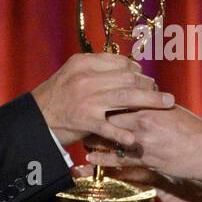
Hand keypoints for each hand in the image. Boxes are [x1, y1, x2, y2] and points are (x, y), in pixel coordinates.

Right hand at [31, 53, 174, 146]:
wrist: (34, 119)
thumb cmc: (55, 97)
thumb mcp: (71, 74)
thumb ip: (95, 69)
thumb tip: (124, 66)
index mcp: (83, 63)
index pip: (119, 62)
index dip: (137, 70)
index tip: (145, 78)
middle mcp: (86, 78)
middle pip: (128, 77)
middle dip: (149, 85)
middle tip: (162, 93)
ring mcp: (86, 99)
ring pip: (126, 97)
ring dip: (150, 100)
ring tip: (167, 103)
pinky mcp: (84, 120)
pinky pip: (110, 127)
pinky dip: (123, 133)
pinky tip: (135, 139)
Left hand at [83, 105, 201, 181]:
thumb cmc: (196, 131)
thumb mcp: (174, 112)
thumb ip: (154, 105)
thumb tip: (141, 97)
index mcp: (152, 105)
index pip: (120, 95)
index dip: (104, 95)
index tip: (91, 95)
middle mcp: (145, 121)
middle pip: (109, 114)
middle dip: (94, 115)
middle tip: (80, 115)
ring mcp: (144, 141)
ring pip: (110, 137)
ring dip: (94, 137)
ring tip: (82, 137)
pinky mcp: (147, 161)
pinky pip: (118, 160)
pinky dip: (102, 159)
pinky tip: (91, 158)